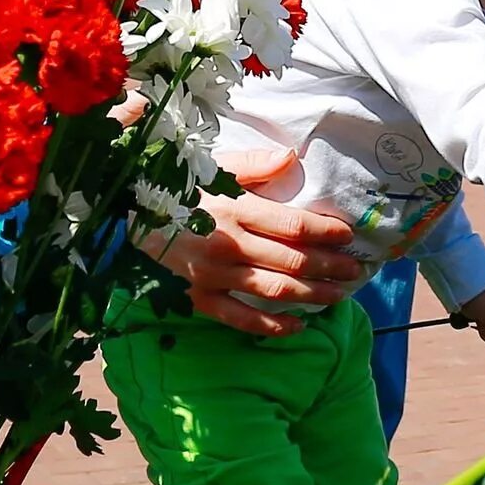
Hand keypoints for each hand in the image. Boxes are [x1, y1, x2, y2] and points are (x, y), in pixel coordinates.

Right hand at [134, 169, 363, 337]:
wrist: (129, 210)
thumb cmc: (178, 184)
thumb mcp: (214, 165)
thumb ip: (255, 164)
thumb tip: (291, 159)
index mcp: (235, 208)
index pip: (293, 226)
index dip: (326, 233)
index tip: (348, 236)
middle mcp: (228, 244)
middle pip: (292, 260)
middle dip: (330, 267)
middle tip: (356, 270)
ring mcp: (213, 275)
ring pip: (274, 290)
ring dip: (312, 295)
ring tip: (339, 295)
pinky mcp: (198, 297)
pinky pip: (240, 318)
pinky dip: (271, 326)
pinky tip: (298, 326)